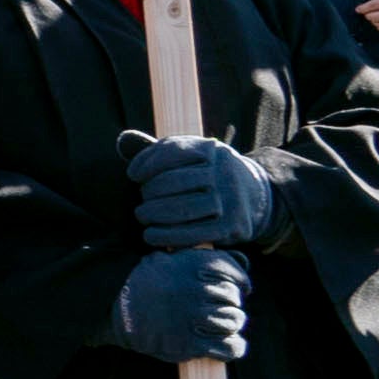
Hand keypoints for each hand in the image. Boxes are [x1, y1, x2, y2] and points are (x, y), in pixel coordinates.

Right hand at [115, 250, 250, 361]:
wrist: (118, 307)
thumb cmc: (147, 280)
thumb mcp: (174, 258)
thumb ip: (209, 259)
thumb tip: (244, 264)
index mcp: (195, 265)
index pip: (233, 273)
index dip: (240, 281)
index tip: (239, 288)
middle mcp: (199, 289)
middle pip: (233, 299)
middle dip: (230, 304)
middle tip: (219, 308)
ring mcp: (196, 317)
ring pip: (233, 321)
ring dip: (230, 324)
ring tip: (219, 325)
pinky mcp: (192, 343)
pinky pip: (229, 347)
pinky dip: (234, 347)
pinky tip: (228, 345)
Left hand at [123, 131, 277, 250]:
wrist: (255, 195)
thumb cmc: (208, 174)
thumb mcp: (192, 155)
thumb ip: (159, 151)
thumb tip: (122, 141)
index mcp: (210, 148)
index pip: (173, 150)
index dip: (147, 162)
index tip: (132, 175)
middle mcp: (223, 170)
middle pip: (176, 181)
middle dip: (151, 192)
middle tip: (140, 201)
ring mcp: (230, 198)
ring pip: (184, 208)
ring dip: (156, 214)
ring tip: (142, 216)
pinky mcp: (232, 225)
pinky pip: (195, 233)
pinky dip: (168, 236)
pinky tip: (152, 236)